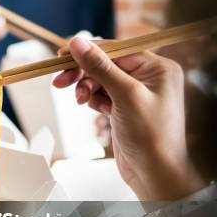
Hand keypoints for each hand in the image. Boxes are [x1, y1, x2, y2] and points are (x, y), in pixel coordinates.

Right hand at [53, 37, 205, 200]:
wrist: (155, 173)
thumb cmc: (150, 135)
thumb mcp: (124, 95)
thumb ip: (100, 67)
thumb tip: (78, 42)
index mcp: (158, 67)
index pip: (117, 50)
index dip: (88, 51)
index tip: (61, 55)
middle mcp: (149, 77)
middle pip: (106, 64)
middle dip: (83, 73)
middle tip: (58, 82)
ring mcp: (136, 93)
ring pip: (101, 80)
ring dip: (86, 88)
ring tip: (80, 101)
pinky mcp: (125, 108)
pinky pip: (102, 95)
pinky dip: (94, 100)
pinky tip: (96, 110)